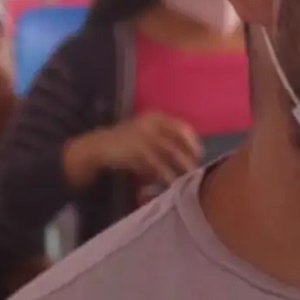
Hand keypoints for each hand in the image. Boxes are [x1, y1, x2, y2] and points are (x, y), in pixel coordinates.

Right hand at [65, 113, 202, 189]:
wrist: (100, 146)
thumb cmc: (128, 141)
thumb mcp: (147, 133)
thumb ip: (166, 138)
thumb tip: (191, 153)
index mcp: (155, 117)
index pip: (181, 127)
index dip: (192, 141)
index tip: (199, 154)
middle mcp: (151, 124)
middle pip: (178, 140)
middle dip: (188, 157)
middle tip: (193, 170)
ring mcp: (143, 137)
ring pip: (169, 154)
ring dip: (179, 168)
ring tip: (184, 180)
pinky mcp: (136, 153)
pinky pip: (156, 165)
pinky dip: (164, 175)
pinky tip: (168, 183)